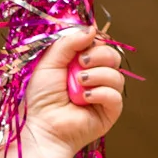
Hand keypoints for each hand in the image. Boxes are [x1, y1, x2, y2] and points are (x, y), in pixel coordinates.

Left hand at [22, 29, 125, 157]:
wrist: (41, 128)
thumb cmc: (40, 97)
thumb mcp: (49, 62)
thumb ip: (68, 42)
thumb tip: (93, 29)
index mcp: (81, 64)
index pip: (99, 44)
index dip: (94, 40)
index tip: (82, 43)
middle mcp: (95, 77)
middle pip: (113, 55)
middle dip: (98, 55)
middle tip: (80, 63)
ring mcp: (104, 94)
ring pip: (117, 74)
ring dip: (98, 75)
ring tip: (80, 83)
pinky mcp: (109, 112)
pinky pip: (116, 95)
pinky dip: (101, 93)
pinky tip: (85, 98)